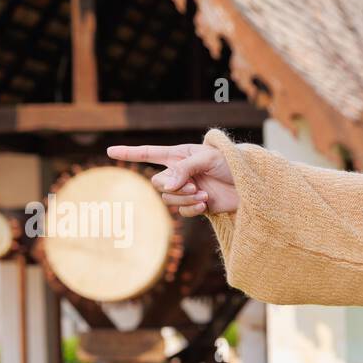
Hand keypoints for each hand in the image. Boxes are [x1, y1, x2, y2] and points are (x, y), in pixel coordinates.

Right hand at [104, 143, 237, 215]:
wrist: (252, 186)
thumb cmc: (232, 164)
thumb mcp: (207, 159)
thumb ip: (183, 170)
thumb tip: (164, 186)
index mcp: (180, 156)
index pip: (149, 153)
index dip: (130, 153)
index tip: (110, 151)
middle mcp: (180, 173)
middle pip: (158, 183)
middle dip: (173, 187)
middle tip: (194, 186)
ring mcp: (188, 190)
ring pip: (169, 199)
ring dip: (184, 199)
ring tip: (203, 195)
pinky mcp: (198, 205)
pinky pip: (183, 211)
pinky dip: (192, 209)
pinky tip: (206, 203)